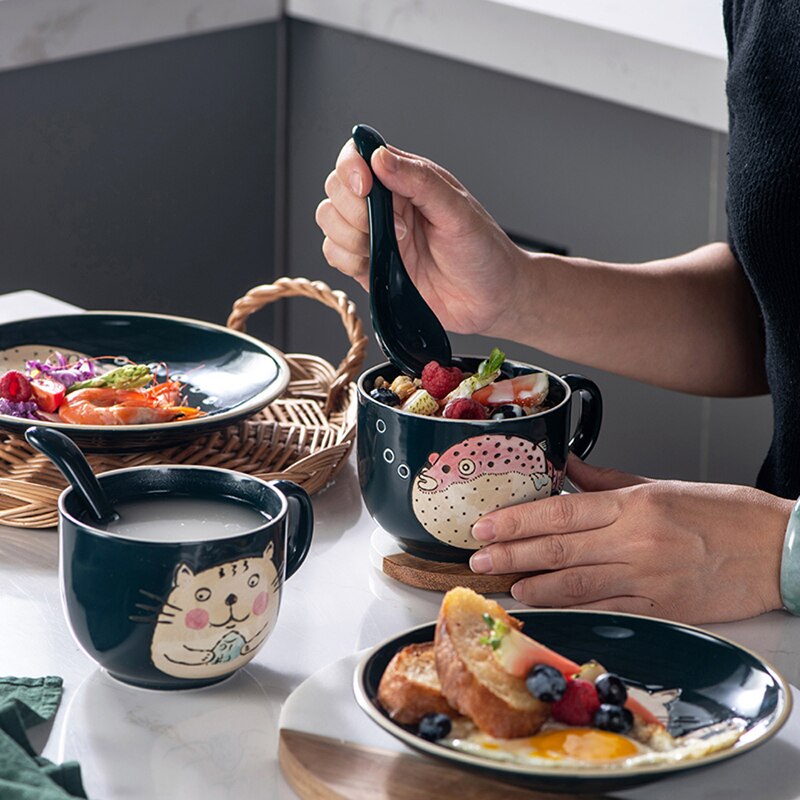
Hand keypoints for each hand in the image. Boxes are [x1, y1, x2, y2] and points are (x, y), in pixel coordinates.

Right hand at [315, 139, 527, 336]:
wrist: (491, 300)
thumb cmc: (484, 252)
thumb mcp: (458, 210)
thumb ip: (419, 181)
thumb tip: (379, 158)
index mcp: (406, 180)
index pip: (358, 156)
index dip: (351, 167)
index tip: (365, 186)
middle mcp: (385, 205)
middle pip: (336, 189)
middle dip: (352, 208)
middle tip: (394, 228)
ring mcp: (374, 236)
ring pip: (330, 221)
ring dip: (350, 236)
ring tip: (390, 248)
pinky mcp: (368, 267)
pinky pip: (334, 255)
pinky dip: (347, 260)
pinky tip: (377, 266)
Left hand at [468, 455, 790, 623]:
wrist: (782, 550)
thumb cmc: (728, 513)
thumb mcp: (666, 484)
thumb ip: (610, 481)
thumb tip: (568, 470)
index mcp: (635, 505)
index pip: (560, 511)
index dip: (518, 519)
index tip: (487, 523)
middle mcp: (636, 540)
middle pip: (558, 548)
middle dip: (511, 551)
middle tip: (478, 556)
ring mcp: (648, 577)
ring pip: (575, 582)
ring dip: (534, 582)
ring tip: (504, 580)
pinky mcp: (663, 607)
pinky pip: (607, 609)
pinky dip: (571, 608)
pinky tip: (545, 605)